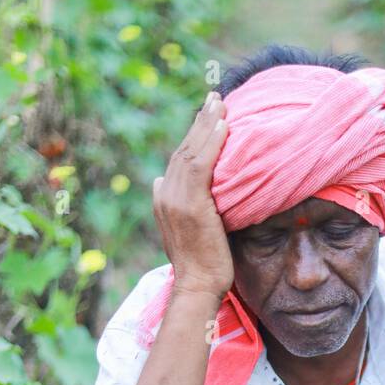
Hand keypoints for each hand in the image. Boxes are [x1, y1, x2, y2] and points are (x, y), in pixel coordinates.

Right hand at [152, 90, 234, 299]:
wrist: (197, 286)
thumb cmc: (200, 265)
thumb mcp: (184, 231)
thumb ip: (176, 206)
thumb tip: (161, 183)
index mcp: (163, 199)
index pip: (179, 160)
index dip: (193, 136)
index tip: (207, 116)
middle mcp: (165, 194)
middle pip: (184, 149)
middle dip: (199, 122)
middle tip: (214, 98)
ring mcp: (176, 199)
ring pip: (191, 152)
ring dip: (207, 124)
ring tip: (220, 103)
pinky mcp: (192, 205)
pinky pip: (201, 165)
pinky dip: (211, 143)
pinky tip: (223, 126)